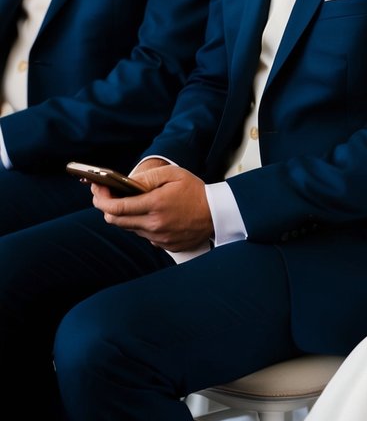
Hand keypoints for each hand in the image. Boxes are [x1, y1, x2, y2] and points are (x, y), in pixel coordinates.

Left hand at [91, 164, 212, 251]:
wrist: (216, 214)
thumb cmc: (195, 191)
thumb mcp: (173, 174)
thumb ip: (148, 177)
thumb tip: (127, 182)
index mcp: (154, 205)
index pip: (116, 207)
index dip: (101, 199)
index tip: (96, 190)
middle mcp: (153, 225)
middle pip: (115, 221)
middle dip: (106, 207)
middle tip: (105, 194)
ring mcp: (157, 238)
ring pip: (128, 228)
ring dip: (123, 215)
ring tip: (129, 201)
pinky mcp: (163, 246)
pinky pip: (142, 235)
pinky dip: (139, 223)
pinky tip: (149, 213)